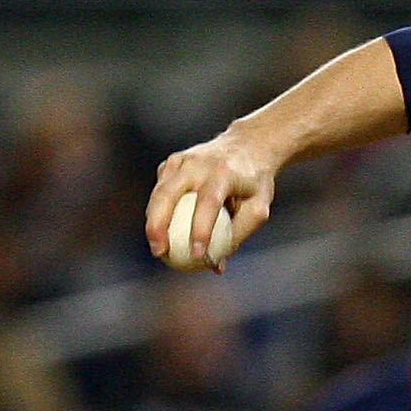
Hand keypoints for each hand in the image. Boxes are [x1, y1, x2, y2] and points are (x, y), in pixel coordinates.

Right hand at [146, 131, 280, 272]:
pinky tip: (161, 232)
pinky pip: (160, 190)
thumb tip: (215, 265)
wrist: (248, 145)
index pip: (208, 203)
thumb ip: (237, 234)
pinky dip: (158, 211)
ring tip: (157, 249)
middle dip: (159, 225)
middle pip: (169, 194)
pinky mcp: (172, 162)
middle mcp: (198, 163)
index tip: (197, 256)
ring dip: (153, 222)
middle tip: (160, 252)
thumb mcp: (258, 208)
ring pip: (159, 193)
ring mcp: (182, 160)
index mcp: (224, 172)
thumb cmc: (255, 183)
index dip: (201, 230)